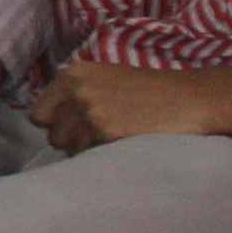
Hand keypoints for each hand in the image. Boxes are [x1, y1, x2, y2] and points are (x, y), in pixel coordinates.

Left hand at [30, 61, 207, 153]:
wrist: (191, 98)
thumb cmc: (150, 93)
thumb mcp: (106, 80)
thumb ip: (75, 95)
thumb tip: (46, 124)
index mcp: (73, 75)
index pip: (39, 115)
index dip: (59, 126)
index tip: (79, 128)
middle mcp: (77, 90)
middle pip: (54, 135)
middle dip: (75, 141)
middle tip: (105, 134)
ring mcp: (90, 110)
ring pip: (71, 150)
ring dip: (90, 150)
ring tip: (118, 137)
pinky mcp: (105, 131)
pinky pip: (89, 157)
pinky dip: (103, 157)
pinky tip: (124, 143)